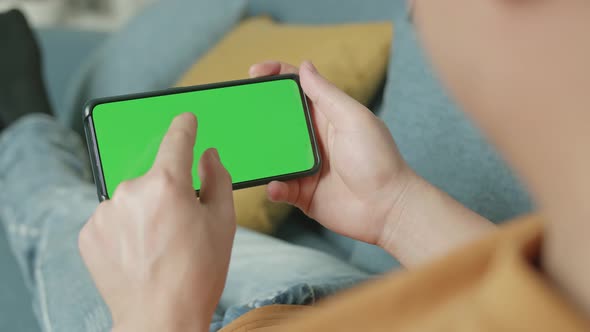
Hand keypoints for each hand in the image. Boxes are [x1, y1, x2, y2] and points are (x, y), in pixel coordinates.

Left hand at [79, 113, 234, 331]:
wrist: (161, 318)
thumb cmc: (198, 273)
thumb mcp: (223, 223)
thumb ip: (218, 179)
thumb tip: (209, 156)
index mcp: (167, 184)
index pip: (176, 139)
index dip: (184, 126)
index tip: (186, 119)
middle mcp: (131, 190)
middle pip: (154, 176)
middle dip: (168, 191)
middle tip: (180, 224)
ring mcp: (105, 212)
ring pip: (131, 197)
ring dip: (144, 210)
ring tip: (158, 244)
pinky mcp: (90, 232)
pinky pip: (112, 217)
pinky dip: (125, 227)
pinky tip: (139, 251)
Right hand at [249, 61, 416, 245]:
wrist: (387, 209)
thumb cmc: (378, 161)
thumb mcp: (353, 119)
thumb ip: (326, 95)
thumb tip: (305, 65)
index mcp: (327, 116)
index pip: (297, 89)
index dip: (275, 76)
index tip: (254, 73)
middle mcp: (313, 139)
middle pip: (278, 120)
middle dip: (257, 114)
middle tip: (239, 112)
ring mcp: (306, 166)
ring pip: (273, 154)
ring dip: (260, 153)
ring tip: (248, 152)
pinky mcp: (302, 193)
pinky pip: (278, 187)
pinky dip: (273, 186)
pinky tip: (276, 186)